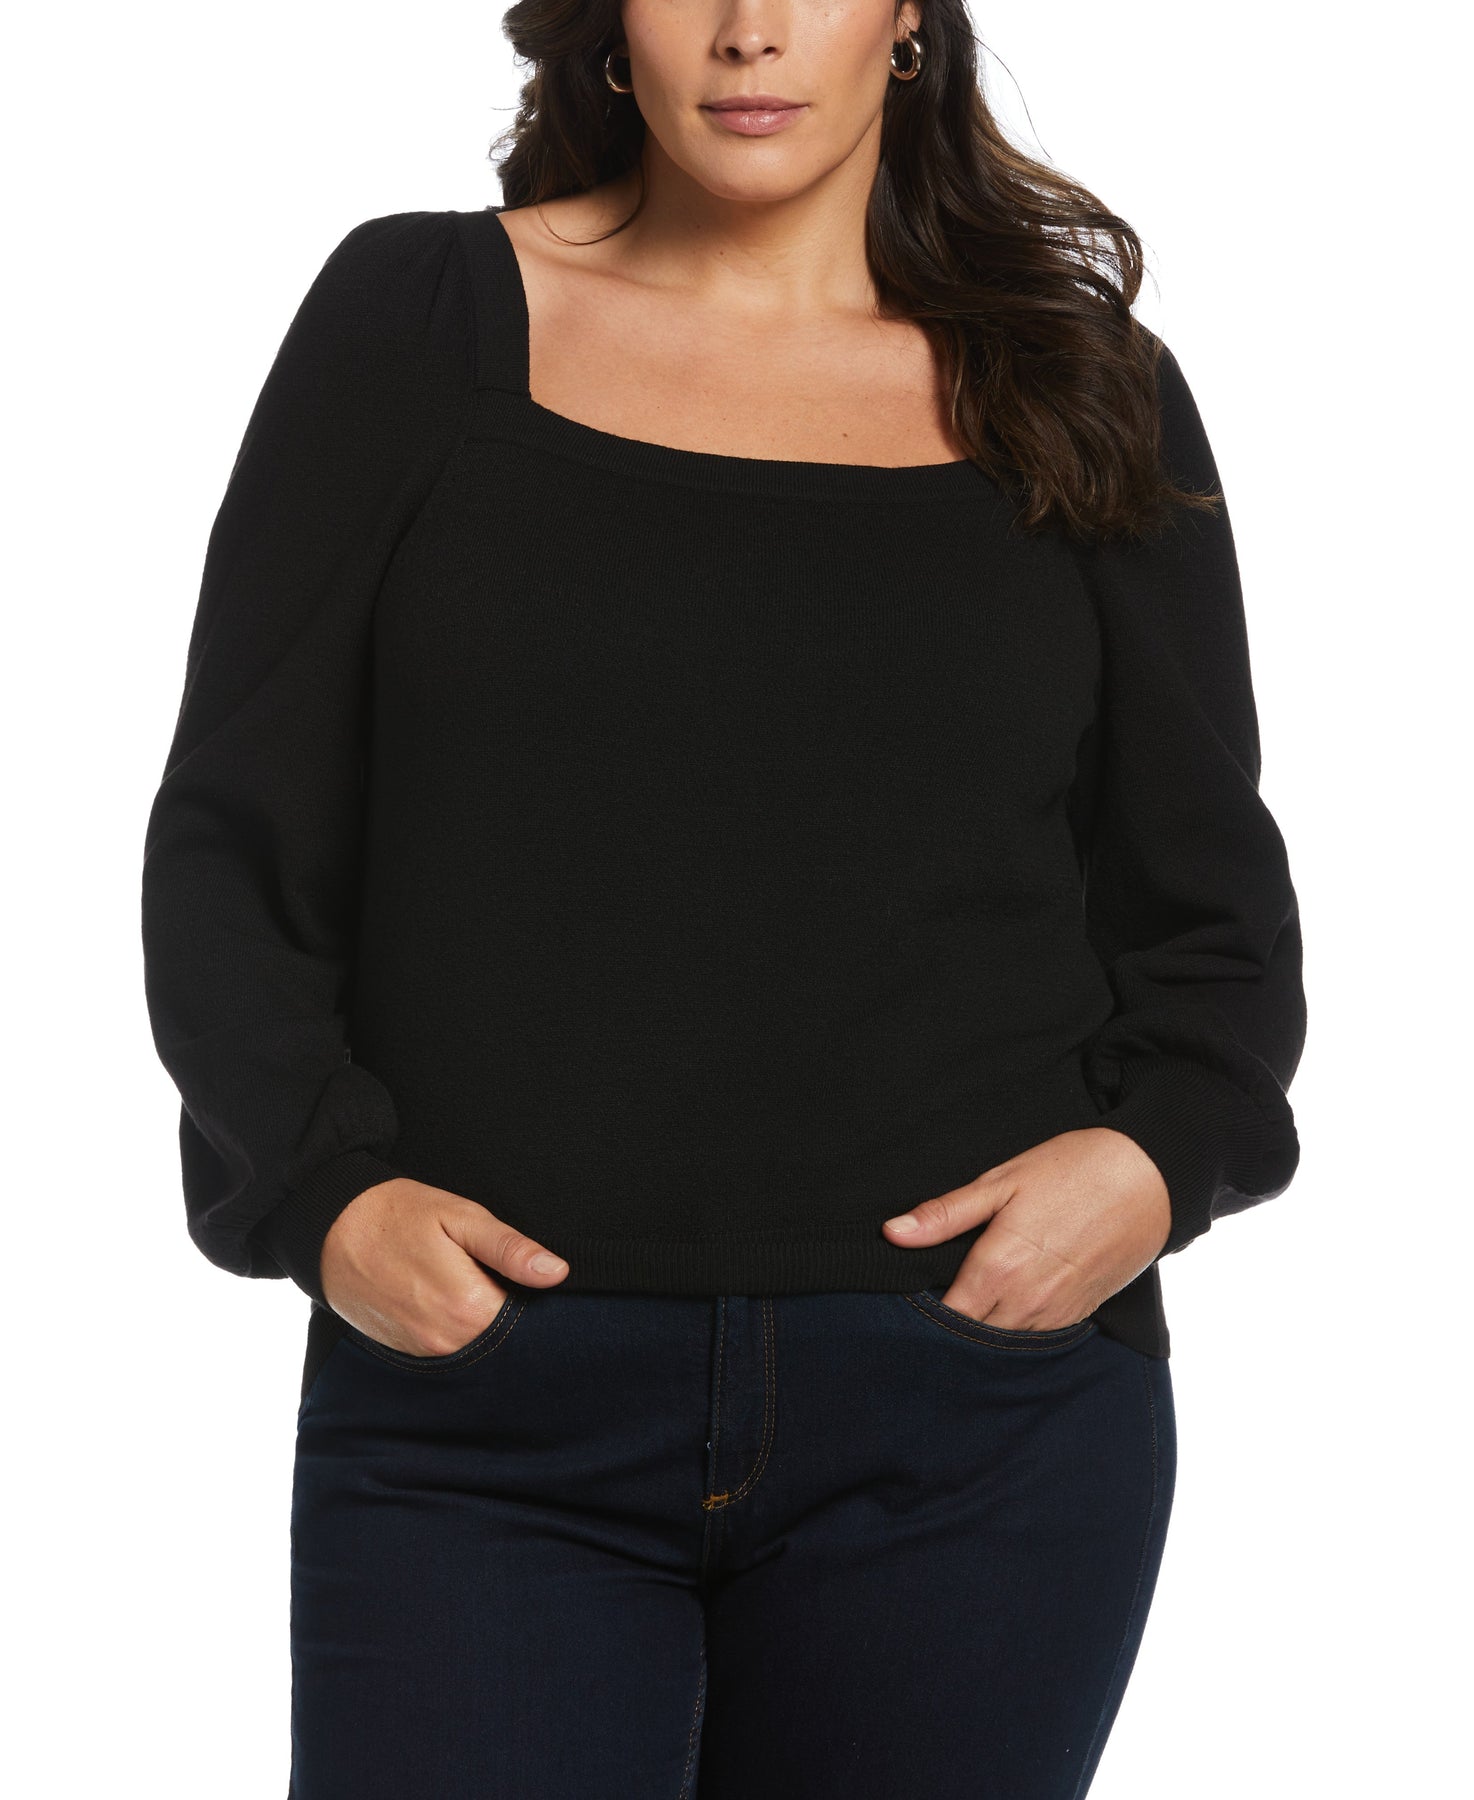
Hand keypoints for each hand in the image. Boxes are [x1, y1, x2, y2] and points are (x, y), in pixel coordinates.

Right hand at [320, 1177, 569, 1355]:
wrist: (329, 1228)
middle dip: (508, 1310)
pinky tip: (444, 1295)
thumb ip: (510, 1249)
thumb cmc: (398, 1214)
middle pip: (503, 1336)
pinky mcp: (405, 1350)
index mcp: (468, 1308)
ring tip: (464, 1278)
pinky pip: (447, 1346)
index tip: (527, 1274)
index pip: (527, 1319)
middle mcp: (446, 1341)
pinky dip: (454, 1326)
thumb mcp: (460, 1217)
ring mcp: (423, 1351)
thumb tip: (557, 1273)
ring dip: (480, 1319)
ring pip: (475, 1343)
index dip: (533, 1296)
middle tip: (494, 1271)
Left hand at [882, 1128, 1171, 1328]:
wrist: (1148, 1179)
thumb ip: (945, 1214)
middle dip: (949, 1327)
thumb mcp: (1001, 1182)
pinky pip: (1036, 1337)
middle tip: (931, 1306)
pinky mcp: (1078, 1314)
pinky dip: (1016, 1329)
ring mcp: (1055, 1313)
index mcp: (997, 1269)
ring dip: (983, 1331)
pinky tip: (1005, 1309)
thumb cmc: (1071, 1171)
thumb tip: (892, 1233)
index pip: (945, 1317)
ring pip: (1004, 1342)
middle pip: (971, 1337)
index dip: (923, 1314)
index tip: (905, 1300)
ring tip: (965, 1309)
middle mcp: (1024, 1302)